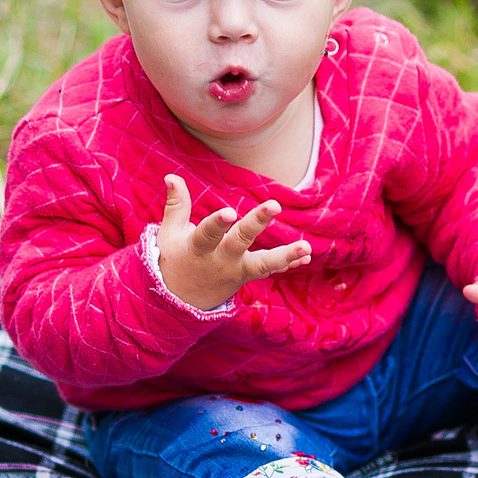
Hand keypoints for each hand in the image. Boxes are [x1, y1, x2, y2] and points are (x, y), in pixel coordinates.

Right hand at [155, 174, 309, 309]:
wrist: (180, 301)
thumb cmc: (175, 259)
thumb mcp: (170, 233)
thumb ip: (176, 204)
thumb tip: (171, 176)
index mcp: (199, 248)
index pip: (207, 234)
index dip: (217, 223)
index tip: (229, 212)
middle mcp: (220, 260)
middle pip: (239, 241)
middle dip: (257, 223)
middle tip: (274, 205)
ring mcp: (236, 271)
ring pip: (262, 264)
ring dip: (285, 255)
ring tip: (306, 248)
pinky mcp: (247, 276)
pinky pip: (269, 270)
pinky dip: (288, 263)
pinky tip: (307, 255)